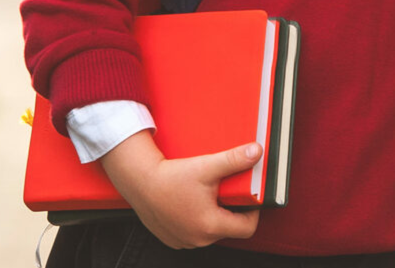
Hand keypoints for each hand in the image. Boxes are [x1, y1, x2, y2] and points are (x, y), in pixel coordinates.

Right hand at [98, 131, 261, 248]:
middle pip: (229, 229)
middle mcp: (198, 239)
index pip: (247, 227)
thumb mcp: (206, 166)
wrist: (139, 181)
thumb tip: (256, 153)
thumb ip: (234, 160)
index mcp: (210, 225)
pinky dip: (197, 221)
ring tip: (206, 196)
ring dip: (214, 216)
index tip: (250, 197)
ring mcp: (184, 241)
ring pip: (211, 232)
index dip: (253, 210)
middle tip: (224, 191)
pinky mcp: (173, 239)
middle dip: (231, 210)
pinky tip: (191, 204)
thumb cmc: (169, 177)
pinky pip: (194, 233)